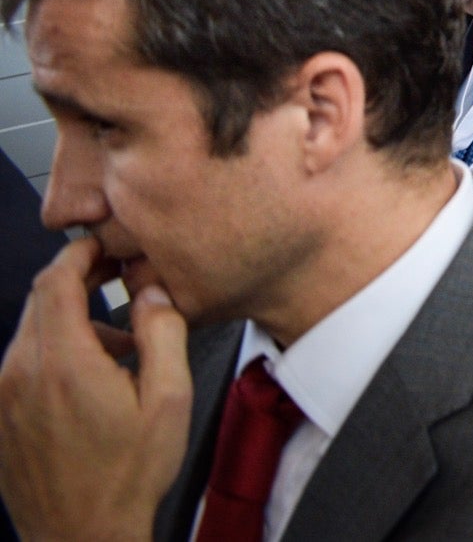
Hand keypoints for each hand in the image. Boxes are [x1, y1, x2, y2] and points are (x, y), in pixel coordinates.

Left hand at [0, 238, 190, 541]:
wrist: (82, 535)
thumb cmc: (127, 474)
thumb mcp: (169, 399)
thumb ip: (163, 333)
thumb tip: (153, 293)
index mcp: (63, 363)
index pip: (56, 281)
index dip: (80, 253)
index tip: (104, 246)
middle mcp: (21, 374)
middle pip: (40, 302)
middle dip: (79, 283)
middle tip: (118, 282)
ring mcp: (3, 398)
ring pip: (31, 334)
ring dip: (70, 324)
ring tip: (118, 349)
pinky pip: (22, 366)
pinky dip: (53, 355)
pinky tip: (90, 381)